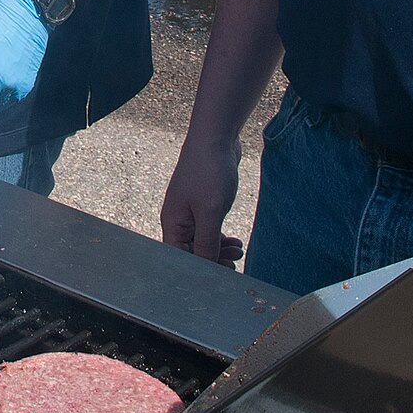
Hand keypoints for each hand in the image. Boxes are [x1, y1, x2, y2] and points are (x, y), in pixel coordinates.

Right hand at [160, 136, 244, 265]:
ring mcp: (189, 210)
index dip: (198, 270)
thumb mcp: (210, 212)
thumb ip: (206, 242)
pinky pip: (209, 228)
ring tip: (239, 251)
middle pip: (191, 251)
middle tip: (235, 264)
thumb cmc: (209, 172)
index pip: (180, 258)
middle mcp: (177, 218)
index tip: (220, 275)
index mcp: (172, 223)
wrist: (215, 137)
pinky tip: (234, 241)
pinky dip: (221, 237)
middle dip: (213, 260)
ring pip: (202, 240)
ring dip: (220, 249)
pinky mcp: (202, 202)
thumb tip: (205, 267)